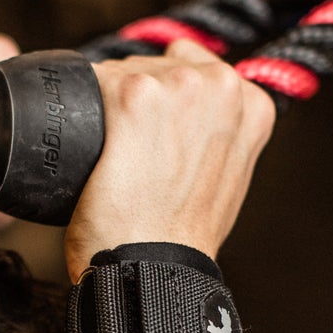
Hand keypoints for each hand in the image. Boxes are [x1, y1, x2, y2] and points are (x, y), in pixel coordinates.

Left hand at [64, 39, 275, 282]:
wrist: (155, 268)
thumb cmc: (182, 237)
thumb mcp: (227, 180)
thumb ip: (219, 138)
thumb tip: (192, 123)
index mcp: (253, 105)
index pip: (194, 67)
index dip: (166, 99)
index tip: (154, 135)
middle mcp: (224, 86)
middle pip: (155, 64)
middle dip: (136, 99)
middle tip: (129, 155)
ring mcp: (181, 86)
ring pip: (122, 70)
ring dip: (106, 104)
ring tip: (112, 160)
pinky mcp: (136, 96)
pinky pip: (92, 82)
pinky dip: (79, 110)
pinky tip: (89, 149)